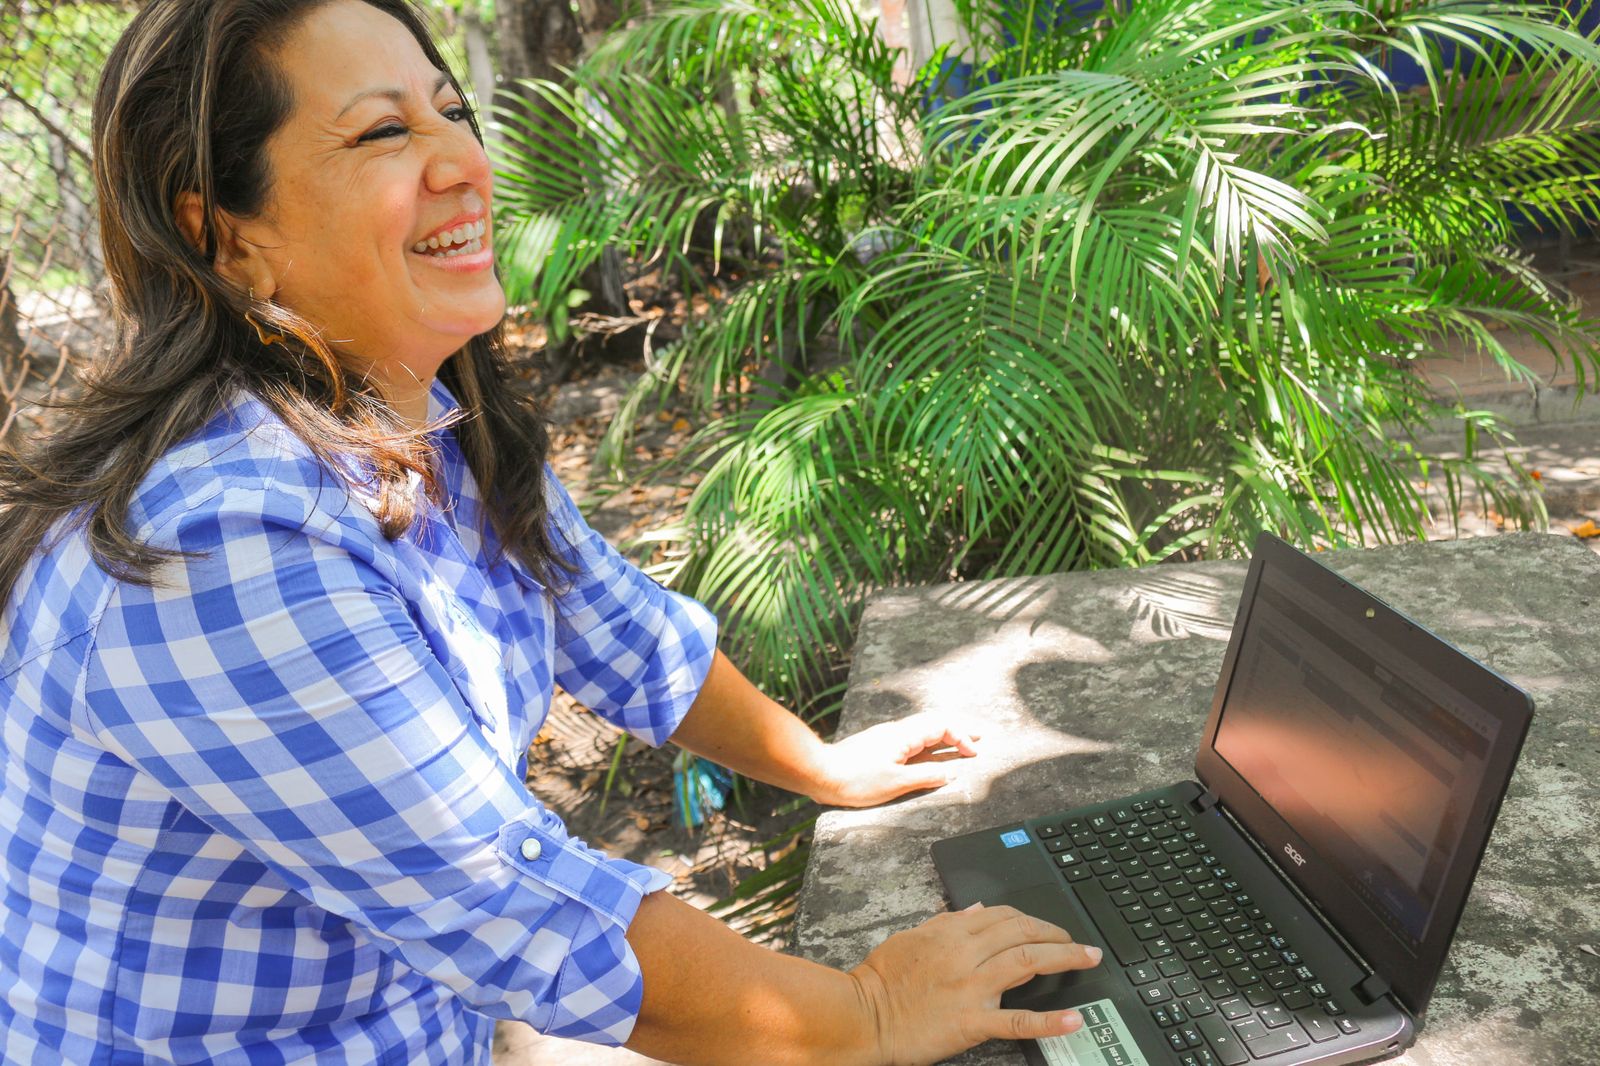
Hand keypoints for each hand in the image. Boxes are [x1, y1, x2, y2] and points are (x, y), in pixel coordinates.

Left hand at [809, 713, 980, 807]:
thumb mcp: (895, 783)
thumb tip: (950, 773)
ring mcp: (887, 737)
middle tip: (978, 737)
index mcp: (904, 736)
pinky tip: (929, 752)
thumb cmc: (855, 780)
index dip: (961, 736)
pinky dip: (928, 743)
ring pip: (922, 730)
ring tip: (959, 744)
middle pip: (934, 723)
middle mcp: (897, 732)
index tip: (973, 752)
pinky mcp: (878, 746)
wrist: (820, 774)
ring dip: (943, 736)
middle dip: (958, 730)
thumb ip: (925, 777)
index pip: (941, 726)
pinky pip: (911, 739)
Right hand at [849, 904, 1102, 1064]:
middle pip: (1022, 933)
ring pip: (1028, 963)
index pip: (1003, 915)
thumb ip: (947, 922)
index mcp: (950, 932)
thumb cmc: (881, 979)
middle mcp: (965, 954)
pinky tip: (1074, 1018)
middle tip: (1078, 943)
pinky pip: (1018, 1020)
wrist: (863, 1016)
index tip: (1047, 928)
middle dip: (1056, 934)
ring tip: (1087, 958)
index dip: (1031, 919)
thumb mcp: (911, 937)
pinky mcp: (972, 1021)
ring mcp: (971, 987)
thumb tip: (978, 910)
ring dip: (1064, 958)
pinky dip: (1050, 1021)